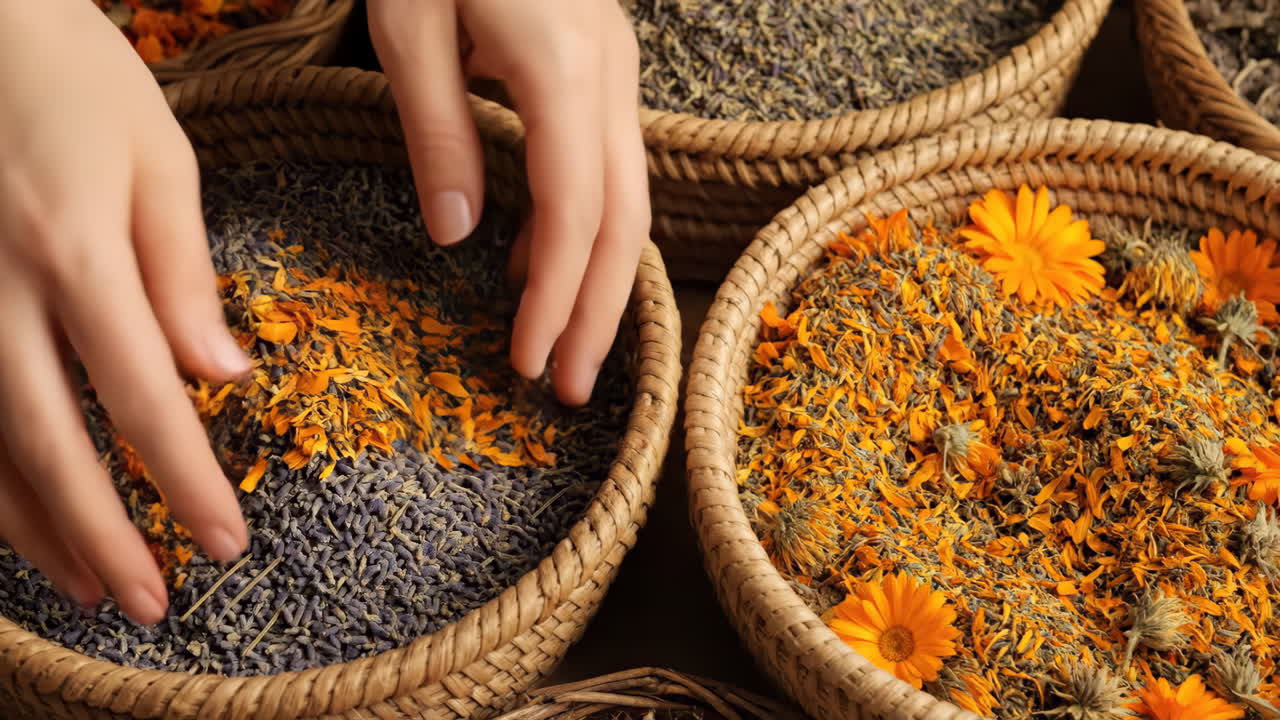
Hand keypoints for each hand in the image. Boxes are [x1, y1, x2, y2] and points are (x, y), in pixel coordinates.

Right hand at [0, 4, 249, 623]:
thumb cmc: (74, 80)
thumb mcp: (156, 158)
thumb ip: (184, 270)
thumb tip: (223, 374)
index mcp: (74, 252)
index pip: (143, 399)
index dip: (184, 482)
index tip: (226, 541)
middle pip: (49, 445)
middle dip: (104, 537)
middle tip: (153, 605)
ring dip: (33, 527)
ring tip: (88, 588)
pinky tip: (17, 520)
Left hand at [369, 0, 649, 405]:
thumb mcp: (409, 25)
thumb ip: (437, 132)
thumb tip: (460, 237)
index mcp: (561, 67)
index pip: (575, 210)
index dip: (558, 295)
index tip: (531, 362)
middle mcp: (608, 75)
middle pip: (623, 219)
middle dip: (599, 311)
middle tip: (573, 390)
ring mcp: (615, 70)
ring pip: (628, 197)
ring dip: (600, 280)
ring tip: (567, 350)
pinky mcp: (600, 68)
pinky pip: (607, 165)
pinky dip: (583, 228)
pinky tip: (536, 262)